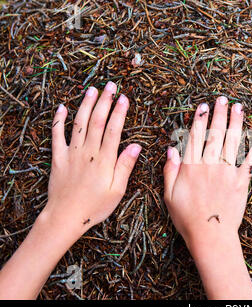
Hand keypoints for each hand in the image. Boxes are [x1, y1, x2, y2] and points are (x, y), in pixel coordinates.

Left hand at [0, 82, 140, 298]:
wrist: (65, 218)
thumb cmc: (94, 207)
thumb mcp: (116, 191)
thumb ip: (125, 166)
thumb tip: (136, 145)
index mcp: (104, 160)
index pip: (113, 129)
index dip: (119, 112)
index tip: (124, 97)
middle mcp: (87, 152)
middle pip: (96, 121)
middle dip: (104, 101)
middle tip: (111, 85)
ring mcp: (71, 153)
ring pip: (78, 123)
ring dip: (85, 105)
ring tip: (92, 89)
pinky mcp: (58, 158)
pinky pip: (57, 135)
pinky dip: (59, 120)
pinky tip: (62, 108)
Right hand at [163, 96, 251, 298]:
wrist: (210, 235)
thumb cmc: (187, 218)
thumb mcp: (169, 196)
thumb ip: (170, 171)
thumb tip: (171, 149)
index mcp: (190, 167)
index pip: (194, 137)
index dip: (199, 120)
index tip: (202, 106)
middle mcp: (209, 165)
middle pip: (215, 134)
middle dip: (219, 114)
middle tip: (222, 99)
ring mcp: (227, 172)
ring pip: (232, 141)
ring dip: (236, 122)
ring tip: (239, 106)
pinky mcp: (241, 181)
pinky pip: (250, 160)